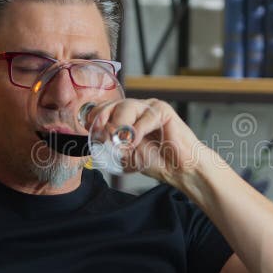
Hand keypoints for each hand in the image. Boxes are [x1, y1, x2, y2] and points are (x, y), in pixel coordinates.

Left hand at [85, 98, 209, 183]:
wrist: (179, 168)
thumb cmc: (154, 160)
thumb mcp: (124, 154)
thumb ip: (111, 143)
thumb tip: (101, 133)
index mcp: (124, 118)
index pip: (102, 109)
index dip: (95, 118)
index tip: (93, 131)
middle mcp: (135, 110)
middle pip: (112, 104)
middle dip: (105, 120)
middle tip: (108, 138)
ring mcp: (148, 108)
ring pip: (126, 106)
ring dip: (121, 126)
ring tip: (124, 143)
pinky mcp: (162, 110)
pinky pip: (145, 115)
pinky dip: (138, 130)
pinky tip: (137, 142)